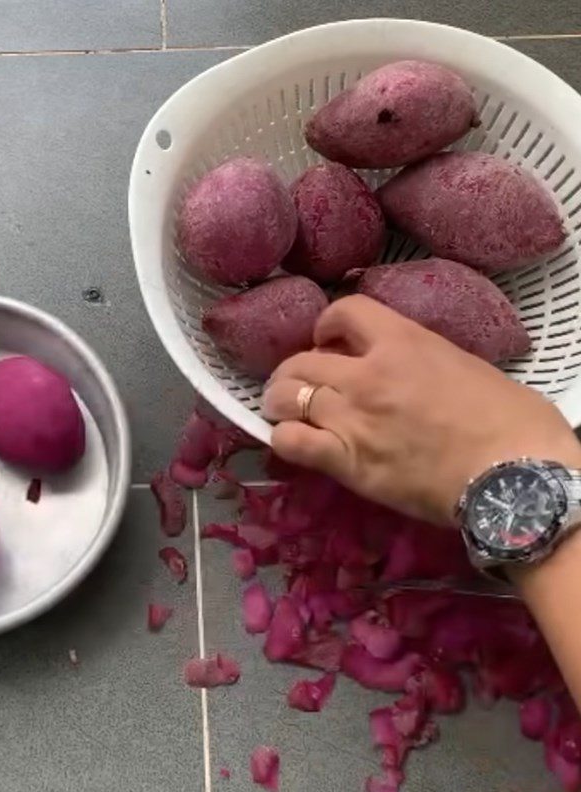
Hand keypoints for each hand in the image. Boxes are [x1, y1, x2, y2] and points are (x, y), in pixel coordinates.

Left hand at [263, 295, 580, 526]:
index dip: (327, 324)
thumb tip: (404, 365)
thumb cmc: (508, 420)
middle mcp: (365, 374)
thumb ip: (420, 357)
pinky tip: (291, 440)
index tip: (329, 341)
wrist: (515, 476)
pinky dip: (283, 438)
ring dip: (279, 402)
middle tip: (301, 385)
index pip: (344, 311)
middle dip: (294, 370)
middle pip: (302, 360)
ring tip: (283, 410)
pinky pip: (290, 442)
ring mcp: (351, 417)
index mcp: (402, 341)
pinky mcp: (346, 461)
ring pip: (286, 397)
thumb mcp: (462, 363)